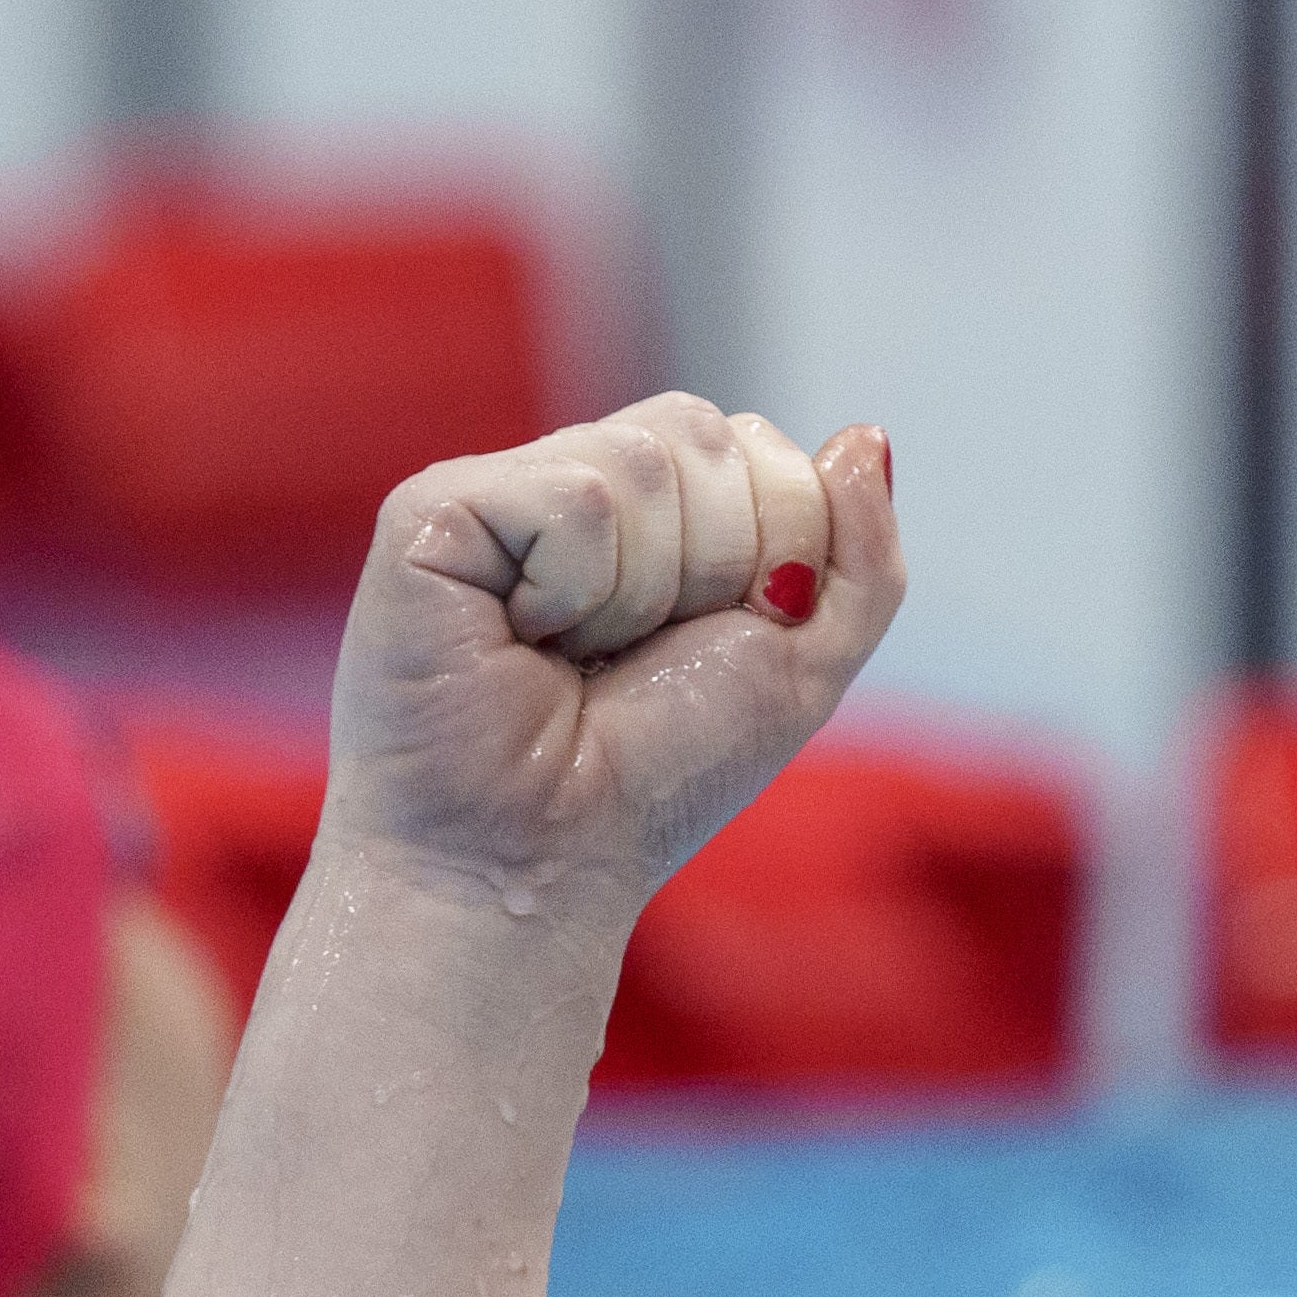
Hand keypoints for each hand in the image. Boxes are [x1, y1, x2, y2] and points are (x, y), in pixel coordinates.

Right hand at [323, 396, 903, 920]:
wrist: (541, 859)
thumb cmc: (659, 773)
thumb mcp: (805, 664)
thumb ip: (859, 554)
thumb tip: (863, 438)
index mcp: (661, 503)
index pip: (762, 447)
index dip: (773, 552)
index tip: (707, 642)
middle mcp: (578, 478)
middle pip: (711, 437)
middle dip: (716, 568)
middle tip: (633, 656)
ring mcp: (500, 489)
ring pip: (644, 461)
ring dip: (645, 591)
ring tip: (573, 653)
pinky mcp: (433, 511)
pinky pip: (574, 498)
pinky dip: (578, 588)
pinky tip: (523, 639)